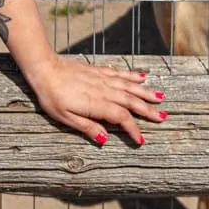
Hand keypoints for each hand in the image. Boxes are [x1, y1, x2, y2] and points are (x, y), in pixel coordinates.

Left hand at [25, 54, 166, 145]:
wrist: (45, 69)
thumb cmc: (52, 96)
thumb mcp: (65, 118)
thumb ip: (86, 127)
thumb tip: (105, 139)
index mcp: (97, 104)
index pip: (121, 117)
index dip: (133, 129)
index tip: (140, 139)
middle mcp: (104, 90)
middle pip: (131, 101)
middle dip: (147, 110)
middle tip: (163, 116)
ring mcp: (102, 79)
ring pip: (129, 86)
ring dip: (145, 92)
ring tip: (160, 97)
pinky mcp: (98, 71)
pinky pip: (120, 74)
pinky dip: (132, 76)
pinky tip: (142, 77)